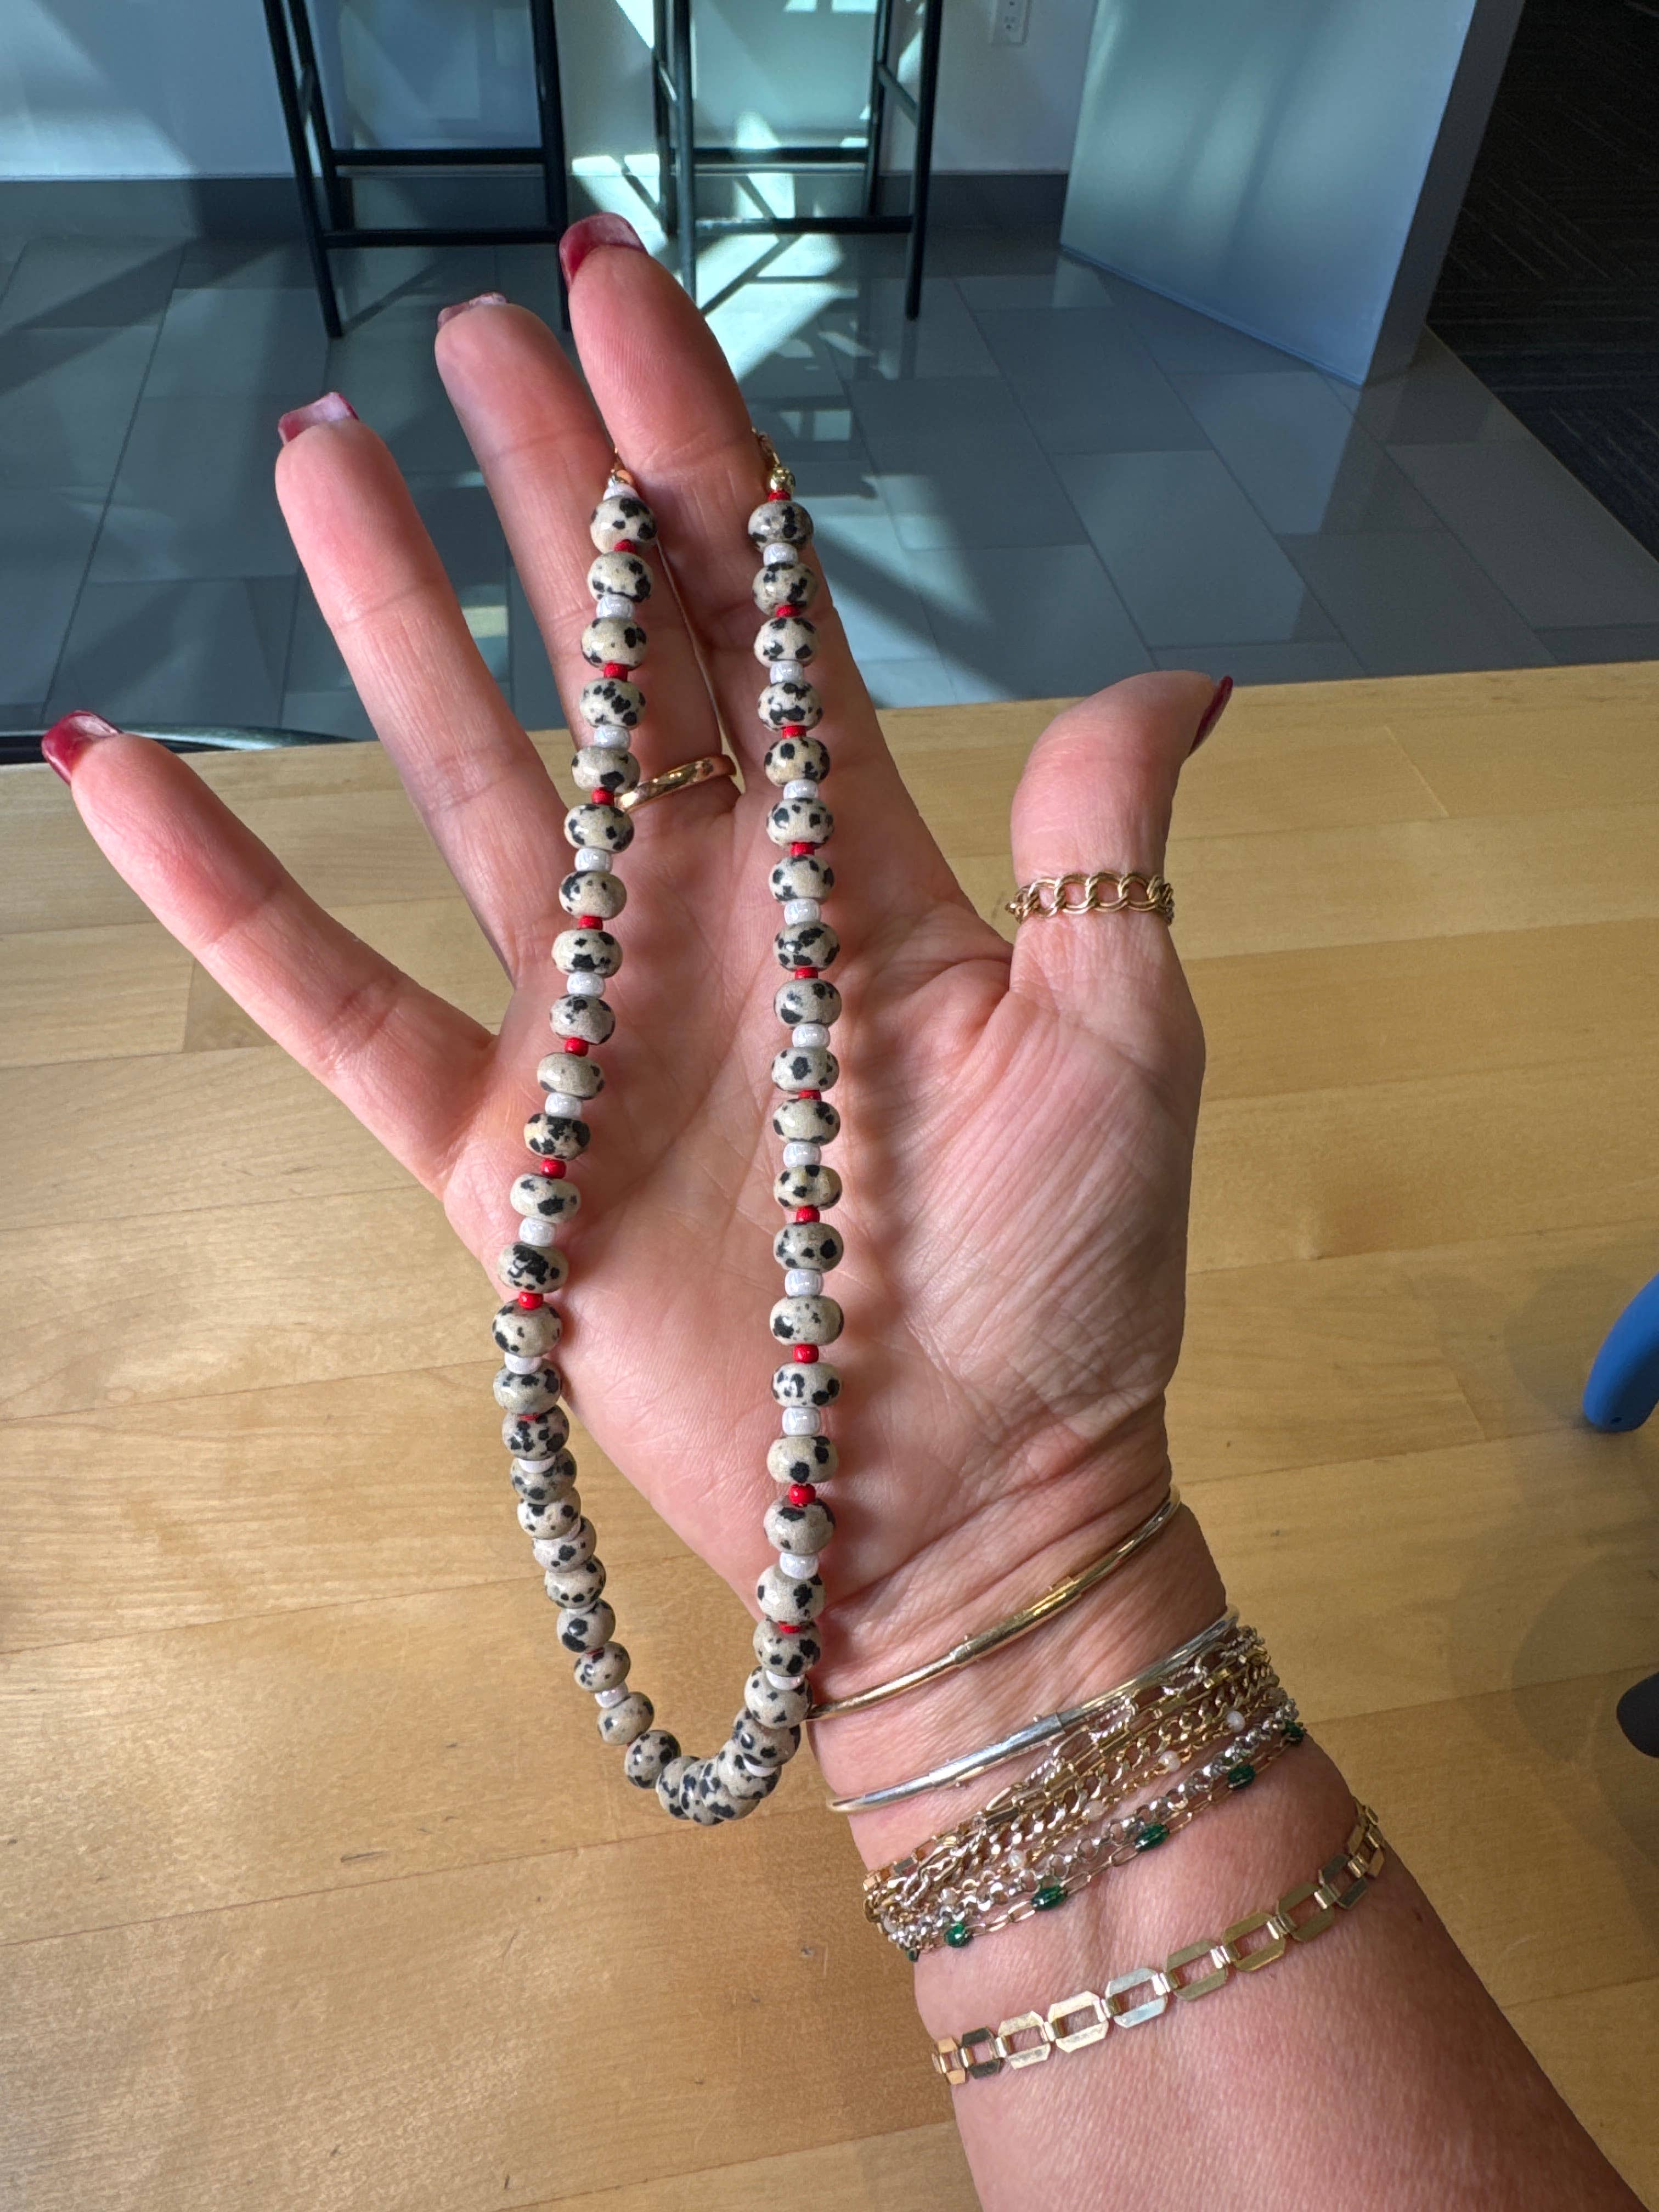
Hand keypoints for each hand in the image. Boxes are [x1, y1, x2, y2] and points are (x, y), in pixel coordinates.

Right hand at [47, 236, 1224, 1819]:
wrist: (962, 1507)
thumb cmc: (1066, 1287)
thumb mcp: (1122, 1046)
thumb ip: (1107, 849)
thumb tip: (1183, 669)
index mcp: (857, 870)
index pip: (765, 619)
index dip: (695, 457)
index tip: (620, 303)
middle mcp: (713, 917)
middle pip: (610, 662)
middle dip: (544, 493)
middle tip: (471, 331)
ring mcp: (595, 1026)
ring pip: (470, 782)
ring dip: (394, 625)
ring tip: (320, 459)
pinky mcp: (497, 1153)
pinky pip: (332, 1004)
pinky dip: (227, 897)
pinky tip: (126, 769)